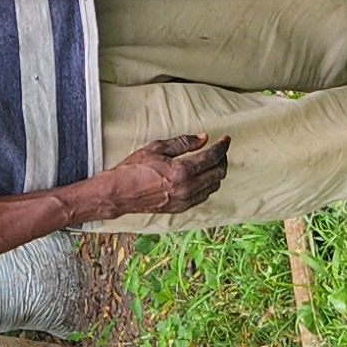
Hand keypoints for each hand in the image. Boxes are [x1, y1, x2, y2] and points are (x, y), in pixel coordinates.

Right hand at [100, 133, 230, 217]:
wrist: (120, 193)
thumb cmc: (135, 168)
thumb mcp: (157, 148)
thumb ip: (183, 142)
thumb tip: (203, 138)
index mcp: (183, 171)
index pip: (212, 157)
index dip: (222, 146)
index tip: (225, 139)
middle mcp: (188, 188)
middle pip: (218, 173)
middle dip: (222, 159)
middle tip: (220, 149)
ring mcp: (185, 200)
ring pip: (213, 186)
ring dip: (216, 173)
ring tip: (212, 161)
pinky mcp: (181, 208)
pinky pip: (203, 196)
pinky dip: (207, 185)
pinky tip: (202, 177)